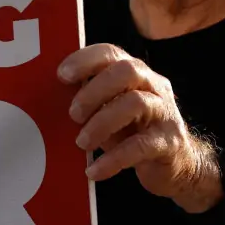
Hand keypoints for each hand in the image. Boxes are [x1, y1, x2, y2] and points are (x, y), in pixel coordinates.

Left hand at [57, 44, 219, 213]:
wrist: (175, 166)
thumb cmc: (132, 134)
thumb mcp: (108, 113)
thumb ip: (88, 101)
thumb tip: (49, 100)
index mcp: (134, 73)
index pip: (111, 53)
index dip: (85, 60)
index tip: (61, 75)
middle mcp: (154, 86)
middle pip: (127, 71)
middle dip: (94, 91)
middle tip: (73, 114)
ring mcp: (165, 113)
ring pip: (136, 103)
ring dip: (102, 123)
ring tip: (82, 143)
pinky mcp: (170, 142)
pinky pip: (141, 146)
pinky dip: (113, 159)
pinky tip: (94, 171)